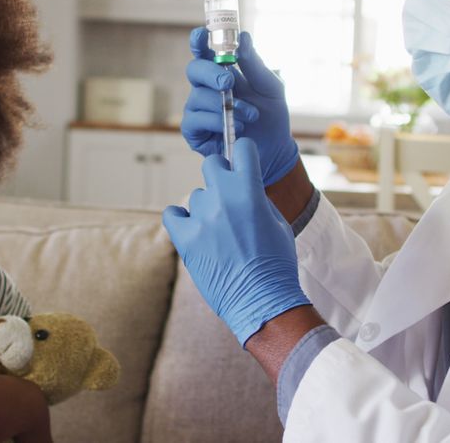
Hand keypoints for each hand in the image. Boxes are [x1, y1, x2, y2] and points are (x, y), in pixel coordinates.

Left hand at [163, 138, 310, 345]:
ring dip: (206, 208)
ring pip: (197, 197)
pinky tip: (192, 230)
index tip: (243, 164)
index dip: (243, 155)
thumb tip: (243, 183)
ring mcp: (202, 218)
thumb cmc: (276, 263)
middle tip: (228, 198)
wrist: (262, 300)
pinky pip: (172, 215)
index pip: (242, 148)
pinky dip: (180, 220)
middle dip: (221, 176)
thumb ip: (258, 197)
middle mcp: (224, 198)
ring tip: (219, 233)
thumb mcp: (278, 223)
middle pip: (212, 165)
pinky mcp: (185, 239)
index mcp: (251, 191)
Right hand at [182, 29, 299, 185]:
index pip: (205, 51)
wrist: (275, 149)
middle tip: (228, 81)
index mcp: (221, 72)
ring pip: (198, 97)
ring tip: (250, 116)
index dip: (199, 41)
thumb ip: (255, 64)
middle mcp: (205, 88)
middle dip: (210, 73)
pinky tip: (235, 128)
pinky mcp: (195, 132)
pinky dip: (216, 122)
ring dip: (226, 105)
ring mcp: (198, 109)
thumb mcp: (271, 87)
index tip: (201, 34)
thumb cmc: (271, 115)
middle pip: (194, 70)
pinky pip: (196, 120)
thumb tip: (243, 37)